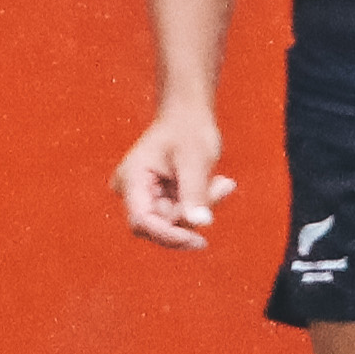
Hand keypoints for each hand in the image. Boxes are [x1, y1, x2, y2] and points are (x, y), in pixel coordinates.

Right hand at [113, 98, 228, 248]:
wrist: (188, 113)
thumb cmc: (189, 128)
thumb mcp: (195, 159)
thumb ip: (195, 192)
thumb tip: (200, 224)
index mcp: (131, 178)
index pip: (142, 221)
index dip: (168, 235)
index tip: (198, 240)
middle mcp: (132, 190)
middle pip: (159, 225)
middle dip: (192, 215)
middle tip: (223, 189)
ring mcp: (145, 195)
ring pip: (175, 221)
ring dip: (203, 206)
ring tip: (223, 182)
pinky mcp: (160, 198)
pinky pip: (182, 213)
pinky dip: (202, 202)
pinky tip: (218, 183)